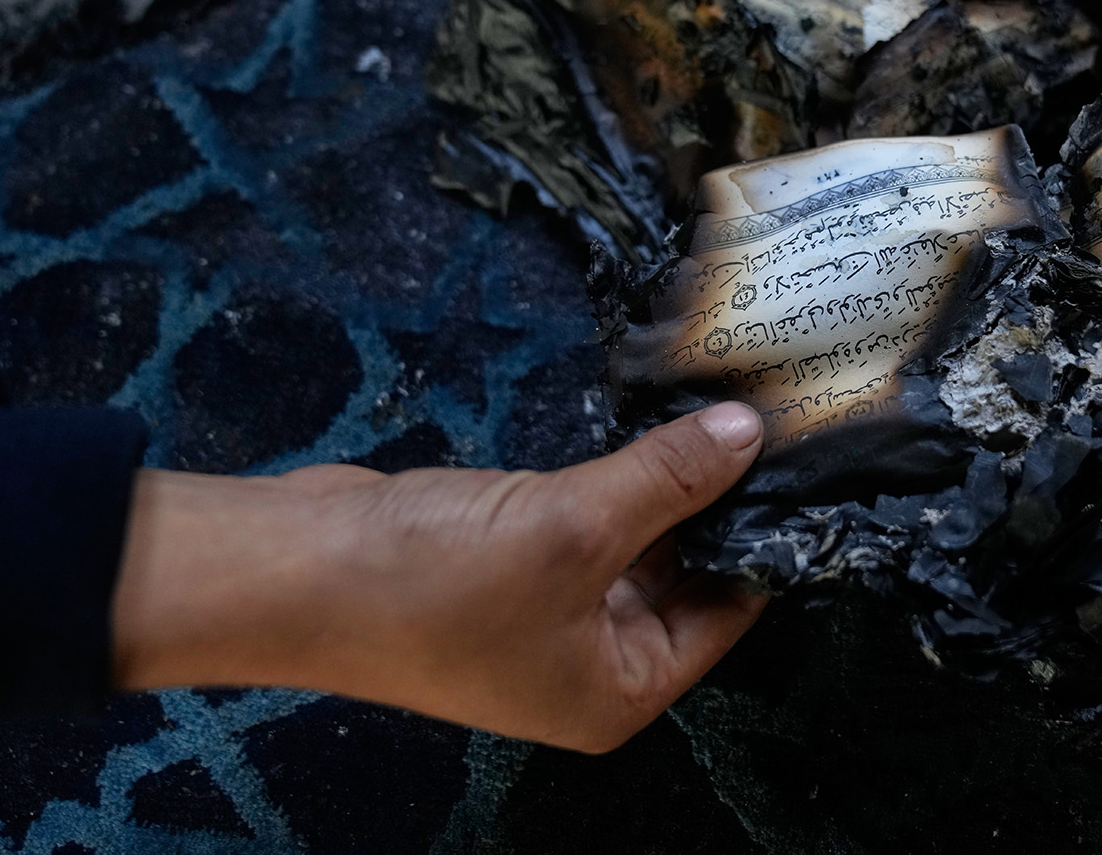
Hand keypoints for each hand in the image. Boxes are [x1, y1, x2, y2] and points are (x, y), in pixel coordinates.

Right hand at [111, 402, 767, 751]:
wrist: (295, 571)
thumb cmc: (434, 583)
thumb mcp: (575, 526)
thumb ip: (670, 479)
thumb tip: (748, 436)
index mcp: (621, 690)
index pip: (730, 614)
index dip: (765, 538)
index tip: (807, 464)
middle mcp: (593, 663)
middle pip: (687, 576)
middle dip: (716, 503)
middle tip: (771, 422)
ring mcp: (549, 616)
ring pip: (637, 541)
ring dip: (666, 484)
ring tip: (724, 412)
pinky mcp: (512, 565)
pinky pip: (588, 520)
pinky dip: (615, 479)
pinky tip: (653, 424)